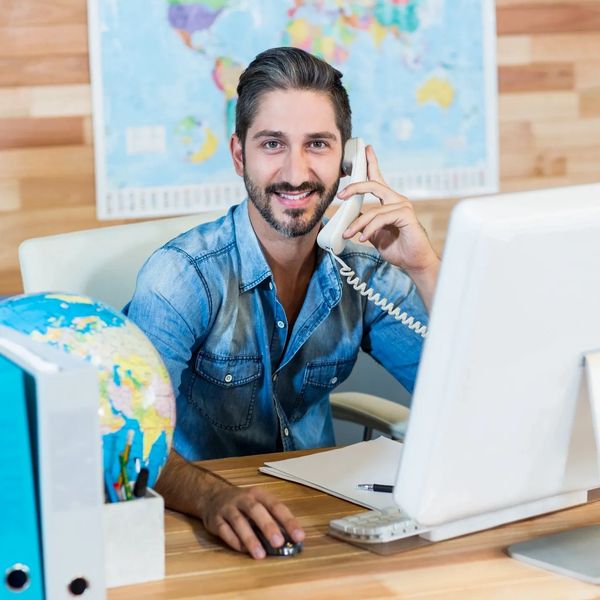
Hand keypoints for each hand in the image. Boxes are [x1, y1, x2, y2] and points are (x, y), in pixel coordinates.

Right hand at [202, 483, 304, 558]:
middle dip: (268, 526)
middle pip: (256, 510)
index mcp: (258, 494)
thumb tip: (290, 539)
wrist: (212, 496)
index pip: (276, 506)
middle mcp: (243, 499)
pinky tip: (243, 550)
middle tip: (278, 542)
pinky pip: (224, 530)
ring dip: (250, 538)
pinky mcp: (215, 520)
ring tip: (260, 555)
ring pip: (238, 522)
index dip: (288, 521)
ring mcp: (228, 508)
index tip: (299, 537)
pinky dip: (233, 541)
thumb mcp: (258, 503)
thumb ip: (272, 518)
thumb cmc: (243, 504)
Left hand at [339, 145, 438, 276]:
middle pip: (374, 185)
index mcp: (390, 202)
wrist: (414, 262)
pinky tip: (363, 238)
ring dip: (357, 224)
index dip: (371, 163)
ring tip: (348, 234)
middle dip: (355, 187)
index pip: (378, 178)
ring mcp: (403, 206)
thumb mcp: (374, 234)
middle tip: (341, 195)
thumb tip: (348, 218)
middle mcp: (397, 200)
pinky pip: (381, 218)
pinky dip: (369, 229)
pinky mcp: (406, 216)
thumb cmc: (397, 248)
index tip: (365, 149)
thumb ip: (365, 223)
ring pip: (373, 209)